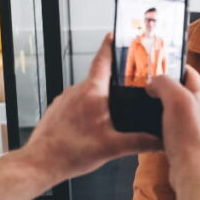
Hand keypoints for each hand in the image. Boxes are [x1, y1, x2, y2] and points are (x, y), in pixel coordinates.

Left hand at [23, 34, 161, 180]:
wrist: (40, 163)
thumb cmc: (69, 153)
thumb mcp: (112, 148)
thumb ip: (140, 142)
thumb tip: (159, 141)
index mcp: (92, 93)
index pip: (103, 60)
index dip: (110, 46)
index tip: (114, 36)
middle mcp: (76, 91)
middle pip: (98, 78)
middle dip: (113, 82)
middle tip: (127, 89)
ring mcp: (64, 100)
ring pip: (87, 93)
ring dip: (99, 100)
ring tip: (112, 115)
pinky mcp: (57, 111)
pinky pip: (76, 104)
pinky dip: (86, 110)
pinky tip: (92, 128)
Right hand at [145, 66, 199, 192]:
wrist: (193, 172)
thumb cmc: (191, 137)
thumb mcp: (176, 99)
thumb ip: (164, 83)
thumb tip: (153, 81)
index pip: (187, 70)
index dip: (170, 65)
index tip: (153, 65)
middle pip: (178, 89)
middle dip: (161, 86)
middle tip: (144, 86)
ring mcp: (194, 125)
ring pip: (173, 108)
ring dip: (158, 106)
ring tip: (144, 105)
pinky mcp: (185, 139)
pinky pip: (170, 125)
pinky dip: (158, 123)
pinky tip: (149, 127)